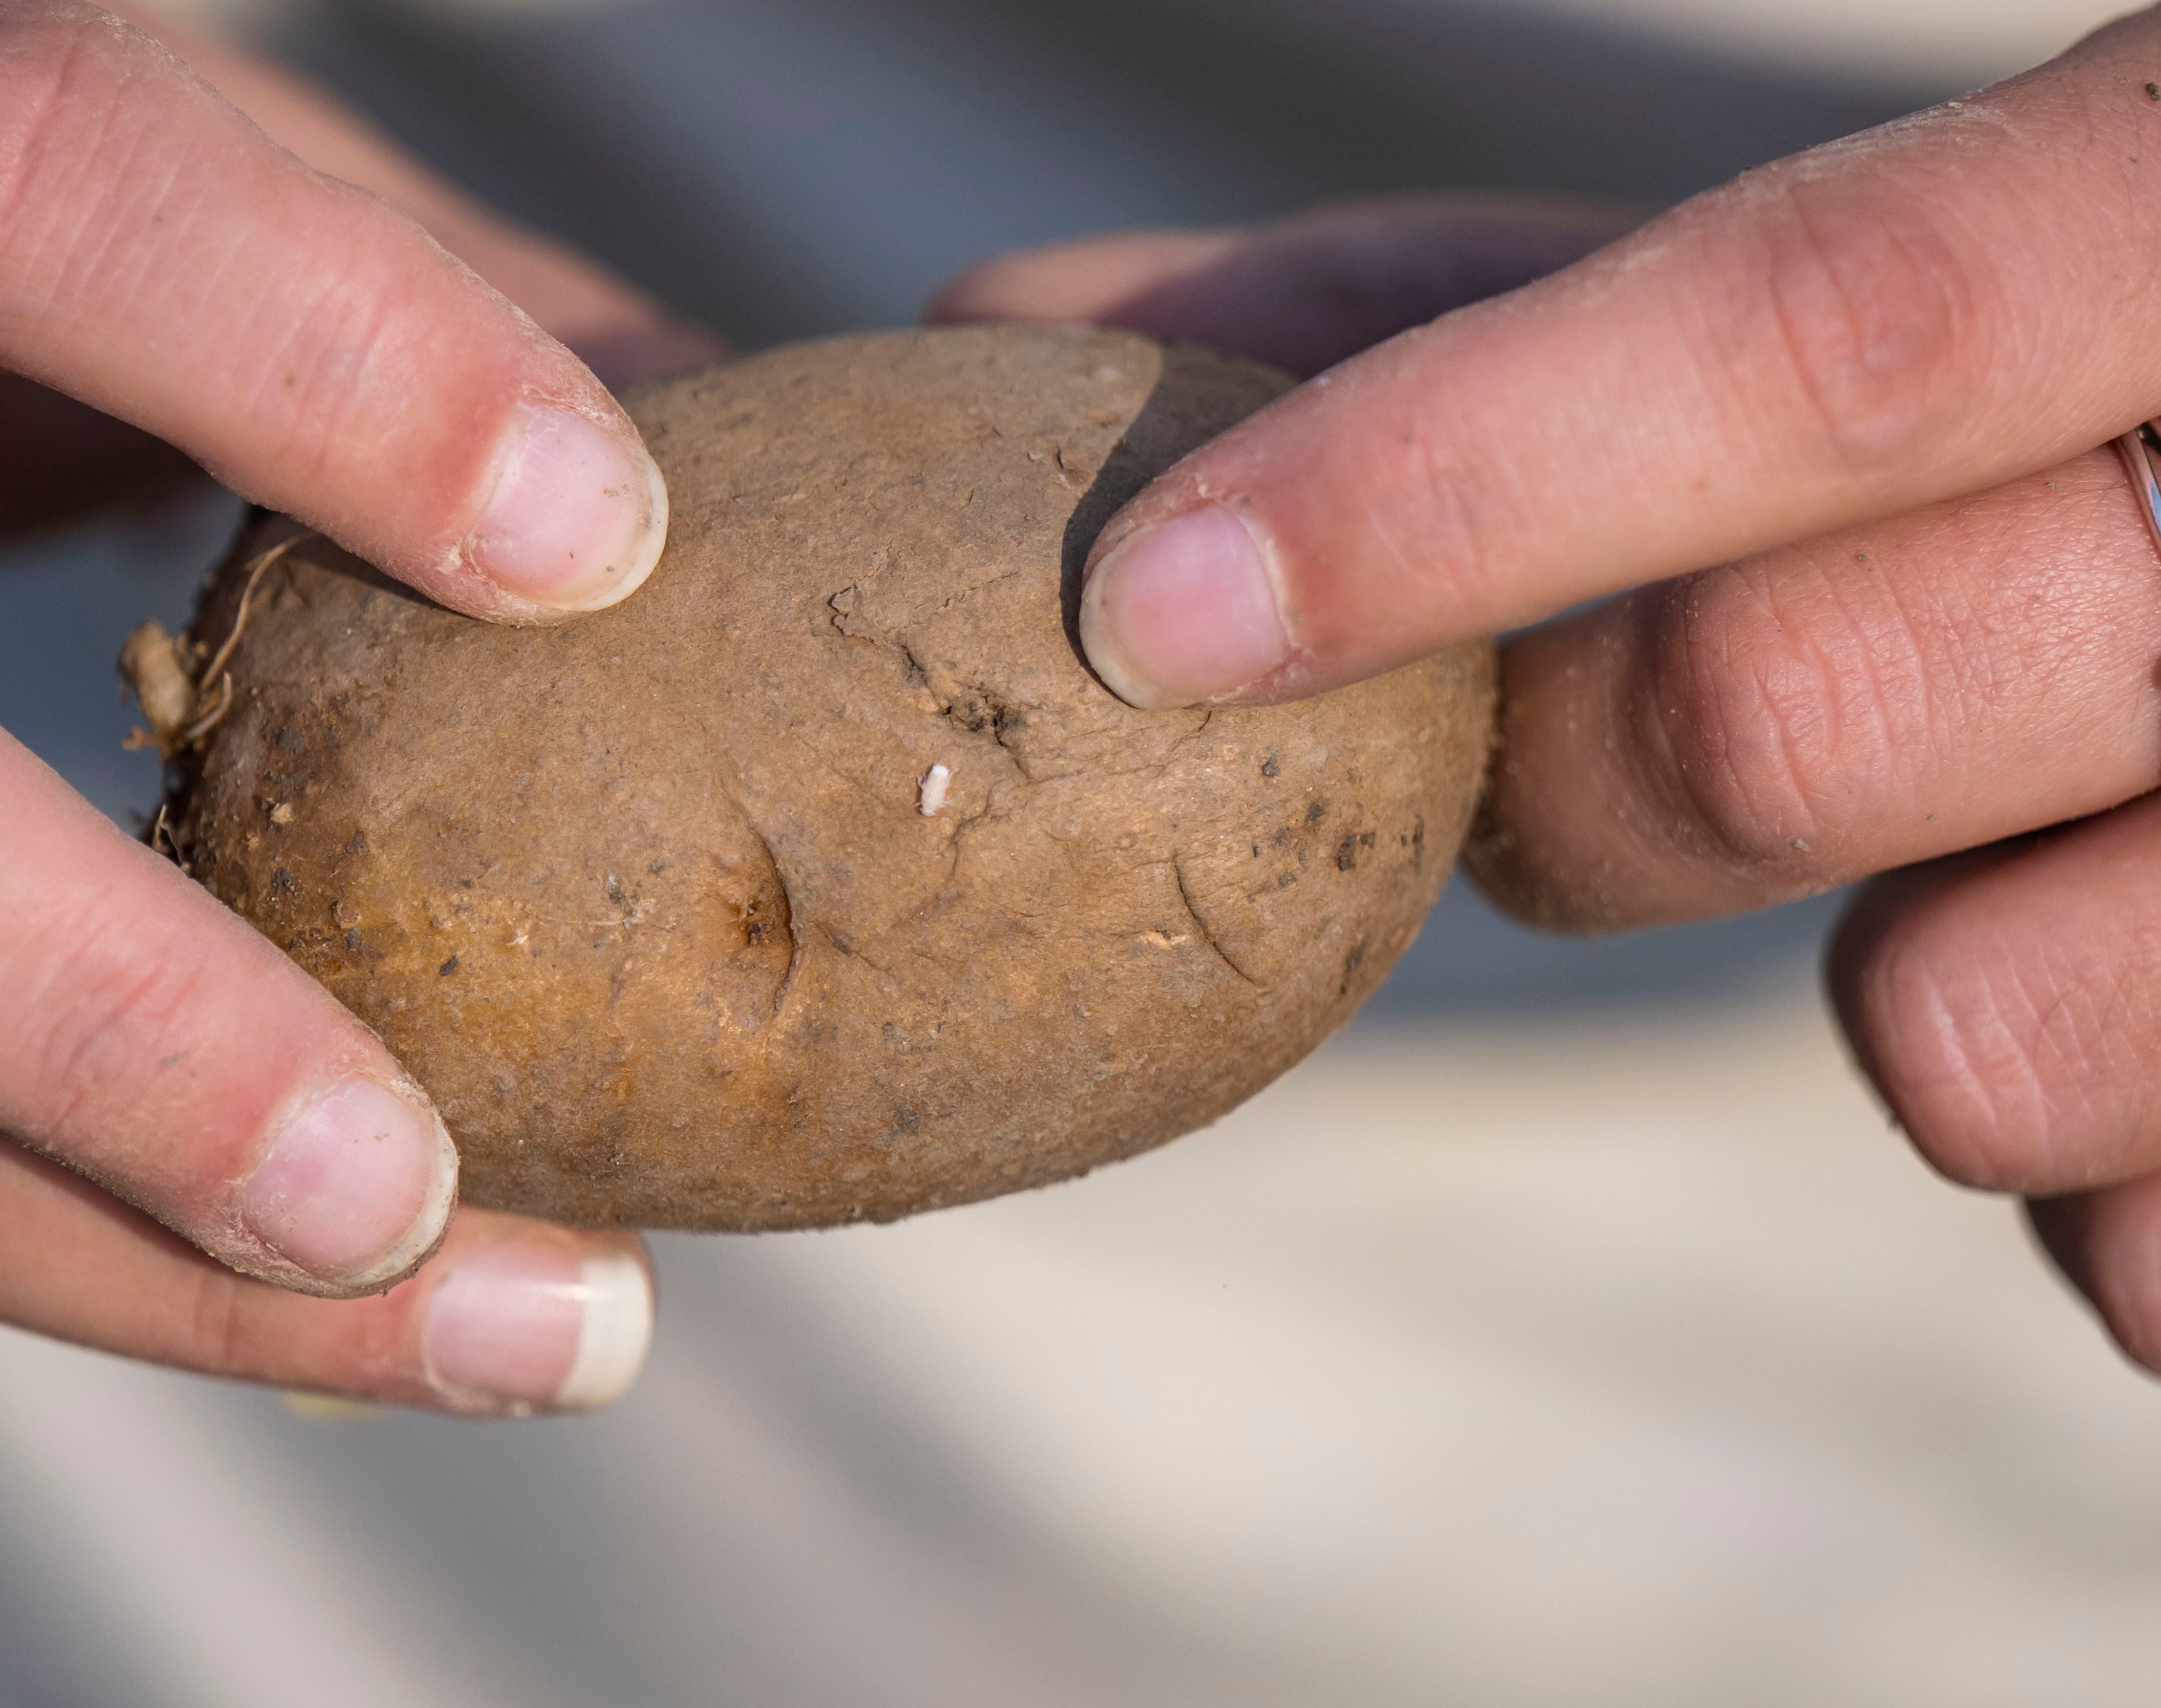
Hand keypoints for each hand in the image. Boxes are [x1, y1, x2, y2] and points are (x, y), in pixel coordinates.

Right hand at [0, 0, 704, 1414]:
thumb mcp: (98, 168)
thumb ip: (363, 270)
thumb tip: (710, 424)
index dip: (320, 359)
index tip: (608, 543)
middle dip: (111, 1004)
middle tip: (422, 1185)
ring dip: (113, 1254)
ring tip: (515, 1331)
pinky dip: (50, 1248)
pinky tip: (316, 1312)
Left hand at [935, 10, 2160, 1374]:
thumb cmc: (2066, 389)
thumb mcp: (1822, 296)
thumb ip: (1446, 309)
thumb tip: (1008, 322)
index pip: (1822, 340)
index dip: (1445, 484)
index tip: (1151, 605)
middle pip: (1778, 723)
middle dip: (1569, 781)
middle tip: (1560, 752)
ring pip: (1955, 1036)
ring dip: (1873, 984)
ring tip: (1960, 864)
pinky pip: (2139, 1255)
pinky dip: (2081, 1159)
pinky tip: (2115, 985)